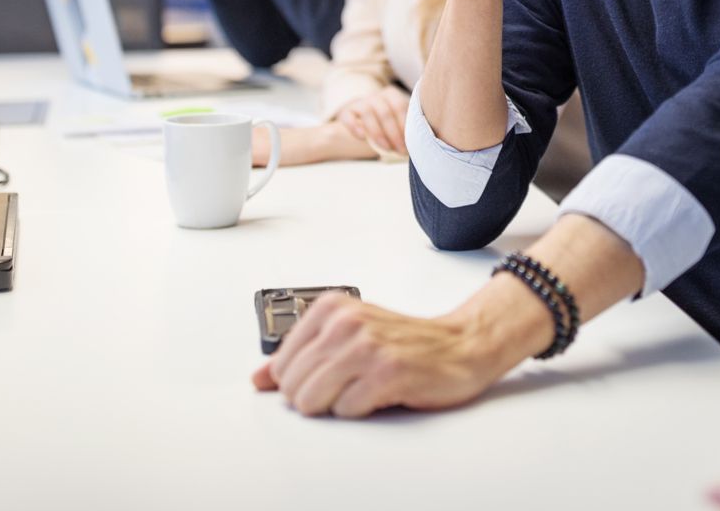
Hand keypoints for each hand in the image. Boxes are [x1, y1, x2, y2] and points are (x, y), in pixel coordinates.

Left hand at [251, 293, 515, 417]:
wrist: (460, 345)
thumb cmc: (404, 342)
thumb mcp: (346, 337)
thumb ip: (299, 356)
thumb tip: (258, 379)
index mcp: (331, 308)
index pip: (279, 364)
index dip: (298, 382)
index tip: (325, 376)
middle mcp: (346, 322)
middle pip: (292, 386)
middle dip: (316, 397)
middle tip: (348, 385)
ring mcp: (367, 346)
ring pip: (312, 400)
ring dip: (337, 405)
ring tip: (362, 388)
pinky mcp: (387, 372)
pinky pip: (347, 411)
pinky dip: (362, 410)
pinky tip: (382, 392)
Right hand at [336, 86, 409, 156]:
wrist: (364, 118)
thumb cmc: (388, 123)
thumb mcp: (399, 120)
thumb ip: (407, 127)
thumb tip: (418, 144)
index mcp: (391, 95)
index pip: (400, 107)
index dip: (405, 125)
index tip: (410, 142)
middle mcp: (376, 96)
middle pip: (385, 112)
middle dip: (394, 133)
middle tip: (401, 150)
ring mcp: (360, 103)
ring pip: (367, 113)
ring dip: (377, 133)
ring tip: (386, 148)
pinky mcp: (346, 112)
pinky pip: (348, 117)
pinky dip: (354, 127)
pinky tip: (361, 138)